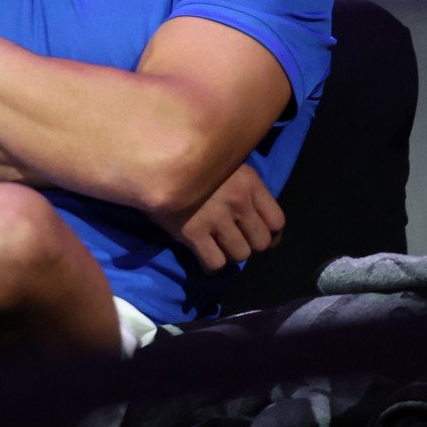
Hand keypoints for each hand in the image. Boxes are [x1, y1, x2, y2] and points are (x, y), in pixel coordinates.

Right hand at [151, 164, 284, 272]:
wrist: (149, 162)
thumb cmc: (186, 162)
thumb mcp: (222, 165)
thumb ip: (241, 186)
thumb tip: (253, 215)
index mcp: (249, 181)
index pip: (277, 221)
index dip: (269, 234)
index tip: (254, 233)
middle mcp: (237, 200)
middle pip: (261, 243)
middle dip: (248, 244)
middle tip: (231, 238)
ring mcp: (216, 217)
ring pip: (240, 255)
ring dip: (228, 254)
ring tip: (215, 245)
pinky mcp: (192, 232)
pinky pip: (215, 263)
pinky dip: (210, 264)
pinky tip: (201, 254)